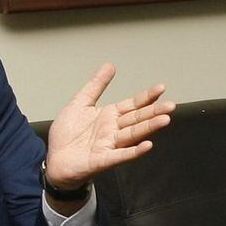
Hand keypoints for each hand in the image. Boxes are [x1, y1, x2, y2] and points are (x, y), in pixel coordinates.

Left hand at [45, 63, 174, 189]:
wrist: (53, 160)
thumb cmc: (67, 135)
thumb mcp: (80, 104)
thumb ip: (95, 86)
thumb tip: (110, 66)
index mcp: (109, 116)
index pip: (132, 104)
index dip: (146, 97)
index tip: (161, 88)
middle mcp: (113, 130)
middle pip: (137, 119)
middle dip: (154, 112)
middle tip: (171, 105)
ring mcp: (109, 145)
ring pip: (132, 135)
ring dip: (149, 128)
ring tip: (164, 120)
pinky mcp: (102, 160)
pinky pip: (121, 155)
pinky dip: (134, 151)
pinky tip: (147, 145)